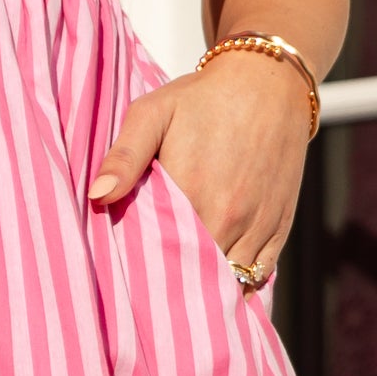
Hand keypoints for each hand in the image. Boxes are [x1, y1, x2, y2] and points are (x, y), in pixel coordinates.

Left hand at [88, 49, 311, 292]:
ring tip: (181, 293)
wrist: (268, 82)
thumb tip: (96, 197)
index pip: (162, 256)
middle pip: (195, 277)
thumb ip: (124, 157)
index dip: (145, 272)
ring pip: (229, 282)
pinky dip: (239, 285)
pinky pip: (259, 275)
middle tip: (151, 292)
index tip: (130, 278)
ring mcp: (258, 225)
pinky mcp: (280, 225)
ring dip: (206, 289)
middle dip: (173, 287)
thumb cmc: (203, 97)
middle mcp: (229, 217)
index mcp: (193, 193)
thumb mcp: (152, 114)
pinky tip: (218, 285)